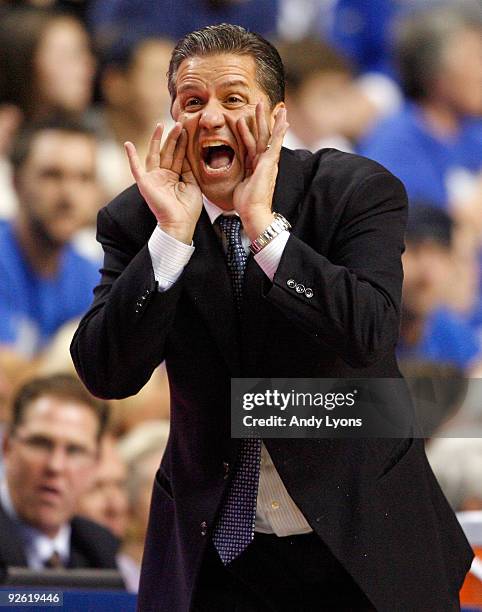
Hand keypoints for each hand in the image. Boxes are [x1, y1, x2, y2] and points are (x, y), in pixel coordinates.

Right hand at [125, 123, 202, 243]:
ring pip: (155, 155)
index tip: (187, 129)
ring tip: (161, 124)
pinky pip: (136, 169)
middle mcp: (163, 176)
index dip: (182, 143)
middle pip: (167, 152)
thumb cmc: (188, 209)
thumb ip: (188, 170)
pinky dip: (131, 157)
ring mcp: (153, 179)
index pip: (178, 156)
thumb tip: (186, 155)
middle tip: (179, 123)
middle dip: (173, 137)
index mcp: (175, 177)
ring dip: (157, 140)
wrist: (180, 224)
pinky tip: (128, 144)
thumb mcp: (193, 186)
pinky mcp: (145, 184)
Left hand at [232, 103, 288, 240]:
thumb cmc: (245, 203)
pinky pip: (275, 143)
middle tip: (259, 102)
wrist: (253, 213)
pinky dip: (279, 130)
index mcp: (256, 166)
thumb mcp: (238, 183)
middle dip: (260, 119)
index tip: (248, 119)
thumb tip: (232, 172)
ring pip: (267, 135)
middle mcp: (264, 162)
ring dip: (266, 118)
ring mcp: (268, 161)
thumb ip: (238, 173)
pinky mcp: (270, 162)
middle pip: (261, 135)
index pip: (253, 144)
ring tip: (264, 103)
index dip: (250, 131)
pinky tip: (283, 119)